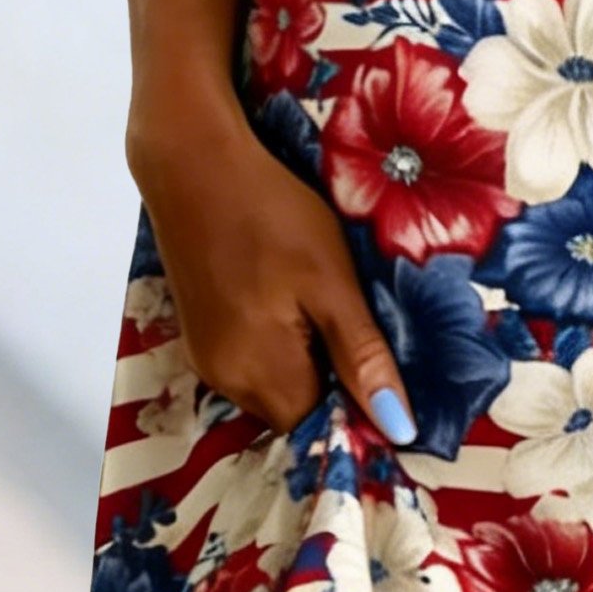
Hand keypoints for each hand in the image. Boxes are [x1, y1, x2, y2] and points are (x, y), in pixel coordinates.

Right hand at [130, 102, 416, 447]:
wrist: (194, 162)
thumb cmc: (271, 213)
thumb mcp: (331, 281)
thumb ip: (362, 356)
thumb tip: (399, 429)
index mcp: (258, 373)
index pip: (321, 424)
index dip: (357, 402)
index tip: (383, 362)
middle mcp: (224, 378)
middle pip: (294, 408)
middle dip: (332, 379)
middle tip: (358, 320)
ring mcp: (206, 354)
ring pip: (273, 384)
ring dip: (305, 359)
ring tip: (326, 304)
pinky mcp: (199, 330)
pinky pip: (250, 359)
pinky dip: (278, 342)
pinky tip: (291, 297)